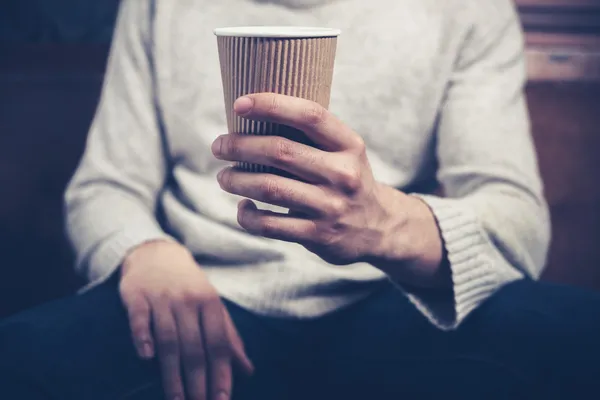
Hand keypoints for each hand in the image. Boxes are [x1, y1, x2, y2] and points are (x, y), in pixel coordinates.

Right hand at [119, 240, 253, 399]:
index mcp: (210, 303)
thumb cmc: (189, 287)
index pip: (219, 344)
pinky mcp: (136, 296)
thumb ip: (229, 337)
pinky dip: (142, 336)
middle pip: (194, 347)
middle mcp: (188, 301)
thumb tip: (248, 370)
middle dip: (198, 382)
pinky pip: (140, 318)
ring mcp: (162, 298)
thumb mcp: (213, 306)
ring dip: (172, 373)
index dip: (221, 373)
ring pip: (168, 340)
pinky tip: (146, 357)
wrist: (156, 254)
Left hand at [211, 94, 442, 280]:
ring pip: (269, 188)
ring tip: (224, 177)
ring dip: (236, 180)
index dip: (271, 105)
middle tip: (219, 146)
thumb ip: (310, 137)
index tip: (239, 105)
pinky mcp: (318, 235)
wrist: (379, 228)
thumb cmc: (347, 180)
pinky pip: (269, 225)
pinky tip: (244, 207)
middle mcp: (342, 174)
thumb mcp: (344, 152)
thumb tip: (252, 117)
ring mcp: (331, 207)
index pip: (309, 115)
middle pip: (280, 152)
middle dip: (240, 146)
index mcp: (349, 145)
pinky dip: (247, 216)